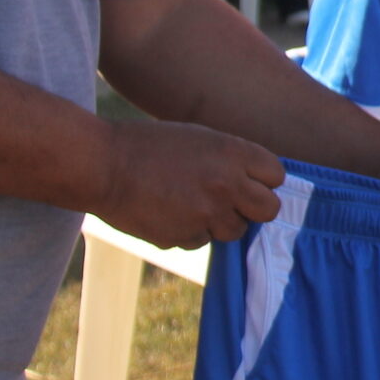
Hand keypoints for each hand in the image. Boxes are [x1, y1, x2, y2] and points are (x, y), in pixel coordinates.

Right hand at [92, 120, 285, 248]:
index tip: (250, 180)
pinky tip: (168, 213)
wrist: (103, 165)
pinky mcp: (183, 237)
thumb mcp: (199, 138)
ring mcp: (207, 214)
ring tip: (192, 203)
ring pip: (235, 230)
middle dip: (254, 207)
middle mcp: (227, 185)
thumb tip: (255, 181)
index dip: (263, 179)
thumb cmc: (149, 145)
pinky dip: (190, 232)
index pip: (276, 175)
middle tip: (234, 201)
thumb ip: (231, 159)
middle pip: (269, 209)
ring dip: (220, 222)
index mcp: (233, 153)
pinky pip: (201, 241)